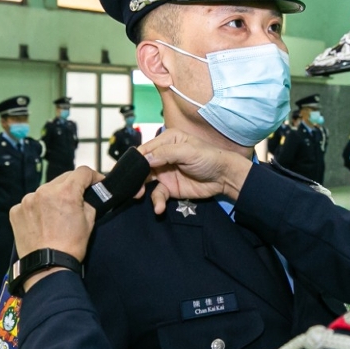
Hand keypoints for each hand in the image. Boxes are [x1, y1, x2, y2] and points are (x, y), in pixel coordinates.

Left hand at [10, 168, 99, 284]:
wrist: (47, 267)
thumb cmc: (70, 247)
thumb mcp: (89, 222)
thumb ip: (89, 201)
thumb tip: (88, 194)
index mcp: (65, 192)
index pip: (82, 172)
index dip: (93, 176)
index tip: (95, 183)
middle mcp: (44, 191)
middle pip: (63, 179)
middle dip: (73, 187)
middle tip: (78, 201)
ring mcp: (27, 200)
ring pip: (46, 190)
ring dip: (53, 197)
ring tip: (57, 215)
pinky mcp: (16, 211)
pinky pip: (30, 202)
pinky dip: (37, 208)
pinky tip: (43, 222)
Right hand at [139, 129, 253, 214]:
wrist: (225, 178)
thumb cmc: (209, 158)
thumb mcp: (189, 151)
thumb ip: (166, 153)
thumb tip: (145, 159)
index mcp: (167, 140)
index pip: (145, 149)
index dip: (135, 159)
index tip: (125, 170)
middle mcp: (162, 155)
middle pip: (142, 166)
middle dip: (134, 177)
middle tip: (129, 186)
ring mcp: (165, 172)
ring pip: (145, 181)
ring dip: (140, 189)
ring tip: (138, 196)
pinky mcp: (169, 188)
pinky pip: (157, 194)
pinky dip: (156, 201)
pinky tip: (159, 208)